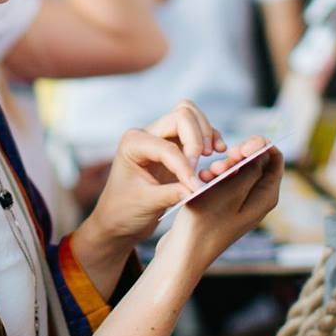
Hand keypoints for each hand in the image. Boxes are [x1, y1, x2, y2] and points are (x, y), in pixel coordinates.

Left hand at [85, 101, 226, 251]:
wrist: (118, 220)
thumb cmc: (124, 211)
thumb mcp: (146, 204)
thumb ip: (171, 194)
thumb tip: (197, 188)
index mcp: (133, 143)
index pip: (167, 147)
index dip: (184, 166)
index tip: (195, 188)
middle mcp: (146, 134)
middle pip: (182, 116)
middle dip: (197, 139)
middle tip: (203, 162)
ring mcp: (161, 137)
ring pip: (190, 115)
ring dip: (205, 132)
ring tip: (213, 154)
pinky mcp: (174, 145)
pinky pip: (196, 128)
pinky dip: (208, 136)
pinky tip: (217, 151)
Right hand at [155, 142, 282, 275]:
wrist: (185, 252)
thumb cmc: (207, 223)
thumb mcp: (232, 191)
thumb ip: (251, 169)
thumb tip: (263, 152)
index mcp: (267, 196)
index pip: (274, 158)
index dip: (259, 146)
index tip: (239, 148)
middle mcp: (258, 199)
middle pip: (256, 162)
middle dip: (237, 157)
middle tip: (220, 164)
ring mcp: (242, 203)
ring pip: (238, 171)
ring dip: (222, 167)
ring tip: (207, 174)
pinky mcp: (226, 206)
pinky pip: (225, 183)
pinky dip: (214, 177)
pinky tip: (201, 180)